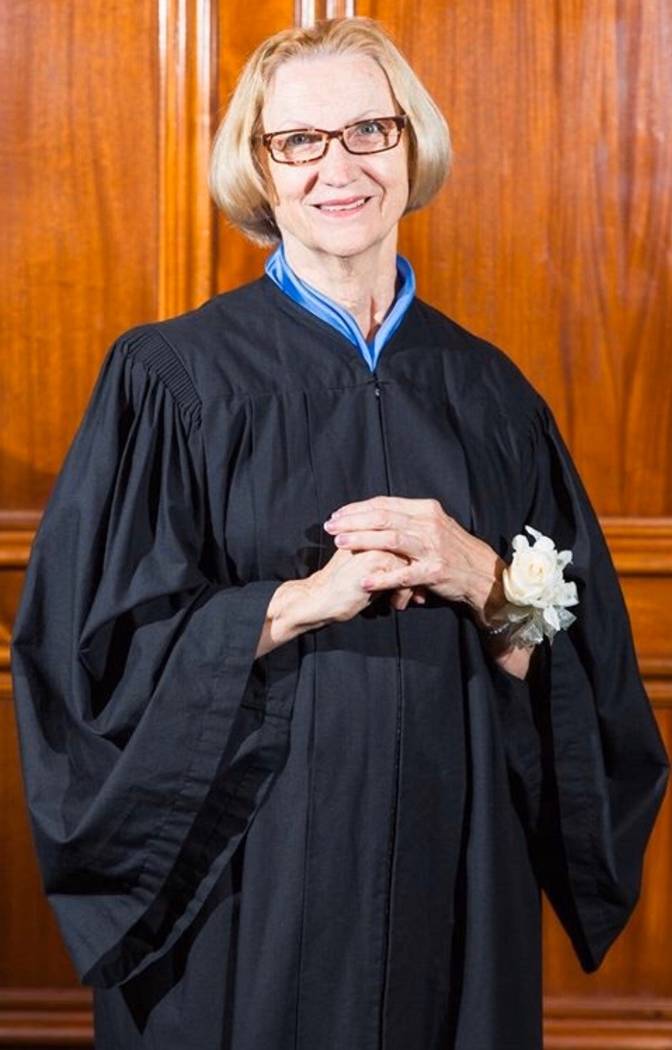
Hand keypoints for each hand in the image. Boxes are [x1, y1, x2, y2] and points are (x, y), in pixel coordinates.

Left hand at [323, 495, 505, 624]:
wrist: (483, 574)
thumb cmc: (453, 551)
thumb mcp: (434, 526)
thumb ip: (408, 519)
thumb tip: (377, 513)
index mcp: (426, 510)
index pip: (385, 504)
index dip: (358, 508)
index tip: (337, 514)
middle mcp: (429, 524)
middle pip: (383, 518)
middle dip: (353, 522)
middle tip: (331, 526)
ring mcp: (433, 548)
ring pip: (391, 540)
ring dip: (362, 541)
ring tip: (341, 544)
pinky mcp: (435, 571)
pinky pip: (404, 574)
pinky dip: (383, 578)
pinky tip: (364, 581)